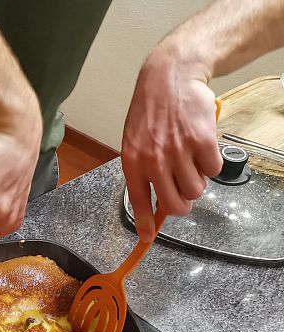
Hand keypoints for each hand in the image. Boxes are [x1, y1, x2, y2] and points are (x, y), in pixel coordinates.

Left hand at [121, 48, 222, 241]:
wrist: (169, 79)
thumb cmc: (150, 114)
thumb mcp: (134, 144)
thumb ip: (142, 173)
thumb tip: (152, 204)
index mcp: (133, 162)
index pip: (139, 202)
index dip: (144, 224)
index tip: (147, 238)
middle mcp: (154, 160)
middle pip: (175, 204)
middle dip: (181, 204)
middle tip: (182, 192)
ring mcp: (179, 151)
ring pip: (196, 190)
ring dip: (197, 182)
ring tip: (190, 163)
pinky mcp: (202, 141)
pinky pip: (213, 170)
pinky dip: (211, 164)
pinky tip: (201, 149)